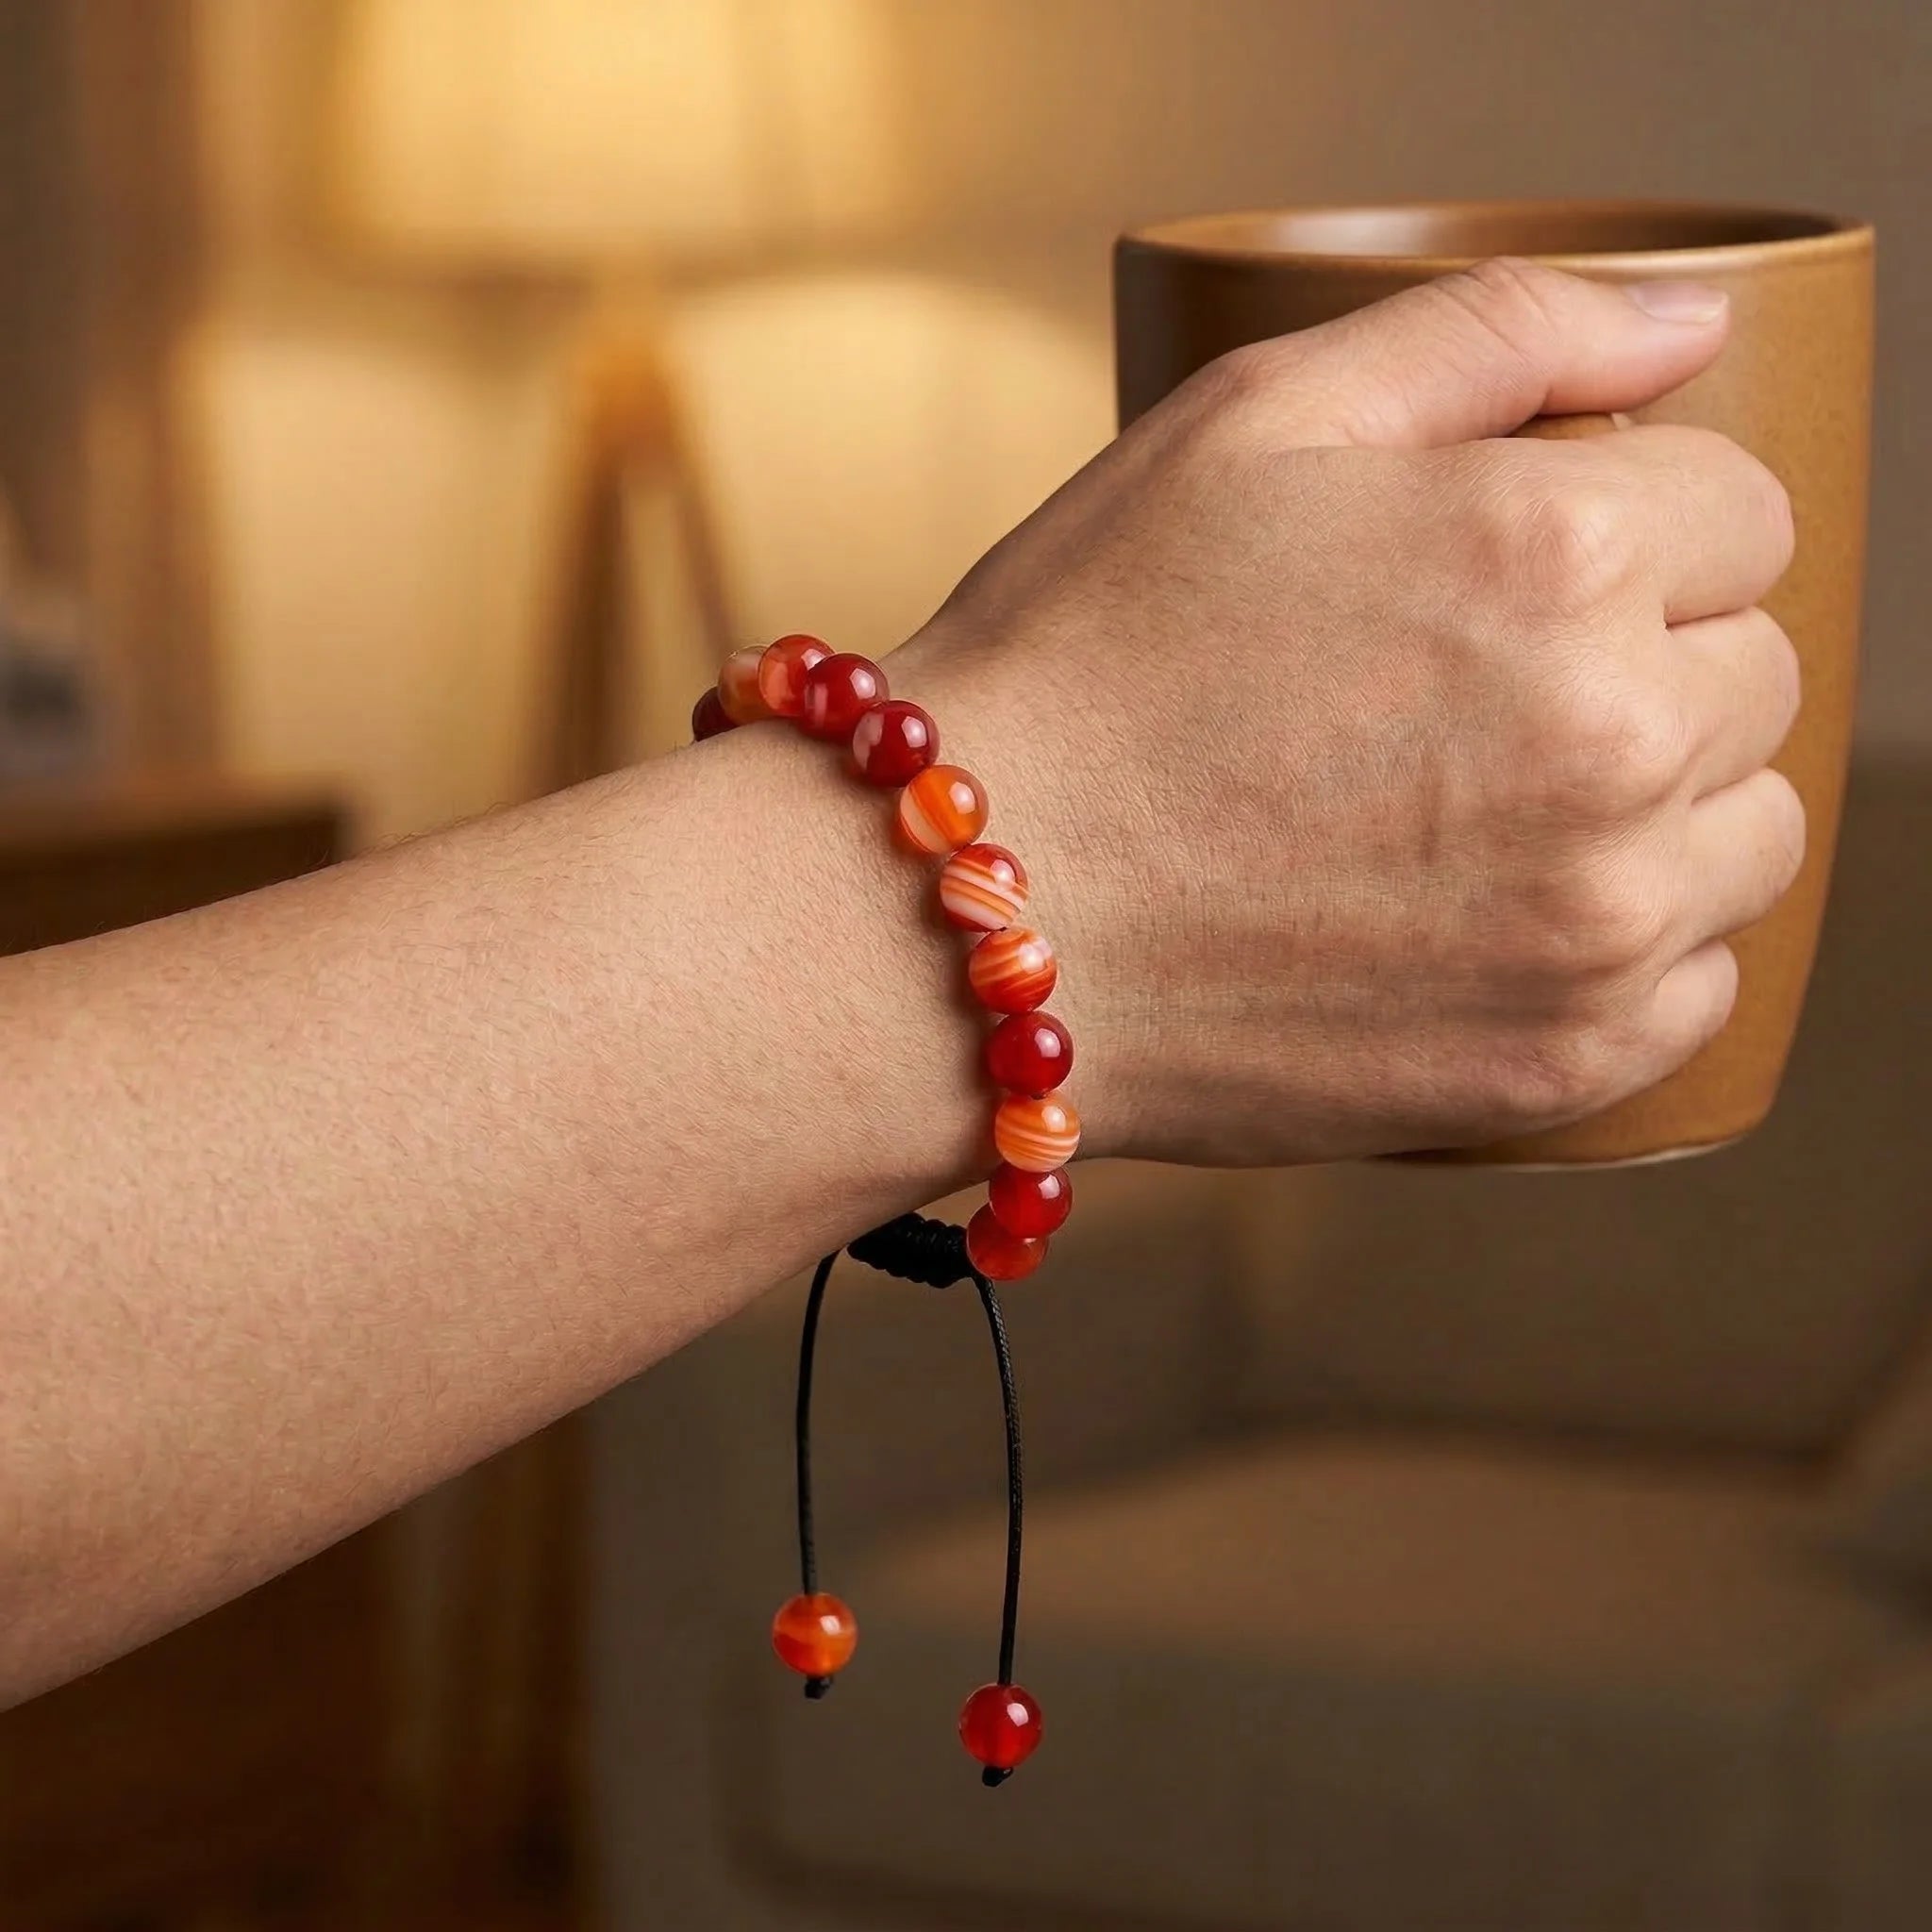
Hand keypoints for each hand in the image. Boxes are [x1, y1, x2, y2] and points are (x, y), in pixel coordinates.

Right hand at [897, 259, 1801, 1164]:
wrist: (959, 918)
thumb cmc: (1083, 661)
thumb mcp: (1252, 421)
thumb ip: (1500, 332)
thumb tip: (1696, 324)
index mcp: (1558, 551)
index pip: (1743, 512)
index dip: (1633, 525)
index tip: (1519, 574)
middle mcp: (1613, 739)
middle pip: (1757, 672)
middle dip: (1647, 658)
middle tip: (1470, 695)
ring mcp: (1599, 923)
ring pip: (1753, 833)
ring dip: (1662, 808)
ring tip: (1484, 811)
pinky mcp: (1562, 1062)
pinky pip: (1700, 984)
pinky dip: (1631, 949)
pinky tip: (1495, 921)